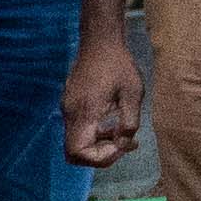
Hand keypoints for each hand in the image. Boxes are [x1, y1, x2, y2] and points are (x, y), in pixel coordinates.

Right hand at [59, 31, 147, 168]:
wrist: (100, 42)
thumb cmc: (119, 65)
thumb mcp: (133, 94)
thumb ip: (129, 123)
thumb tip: (123, 144)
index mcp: (84, 112)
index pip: (77, 152)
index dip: (99, 158)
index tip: (121, 146)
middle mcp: (70, 113)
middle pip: (74, 153)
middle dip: (100, 155)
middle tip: (124, 144)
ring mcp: (67, 109)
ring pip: (76, 142)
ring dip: (99, 144)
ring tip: (124, 134)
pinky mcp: (70, 104)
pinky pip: (78, 129)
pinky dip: (95, 134)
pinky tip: (112, 122)